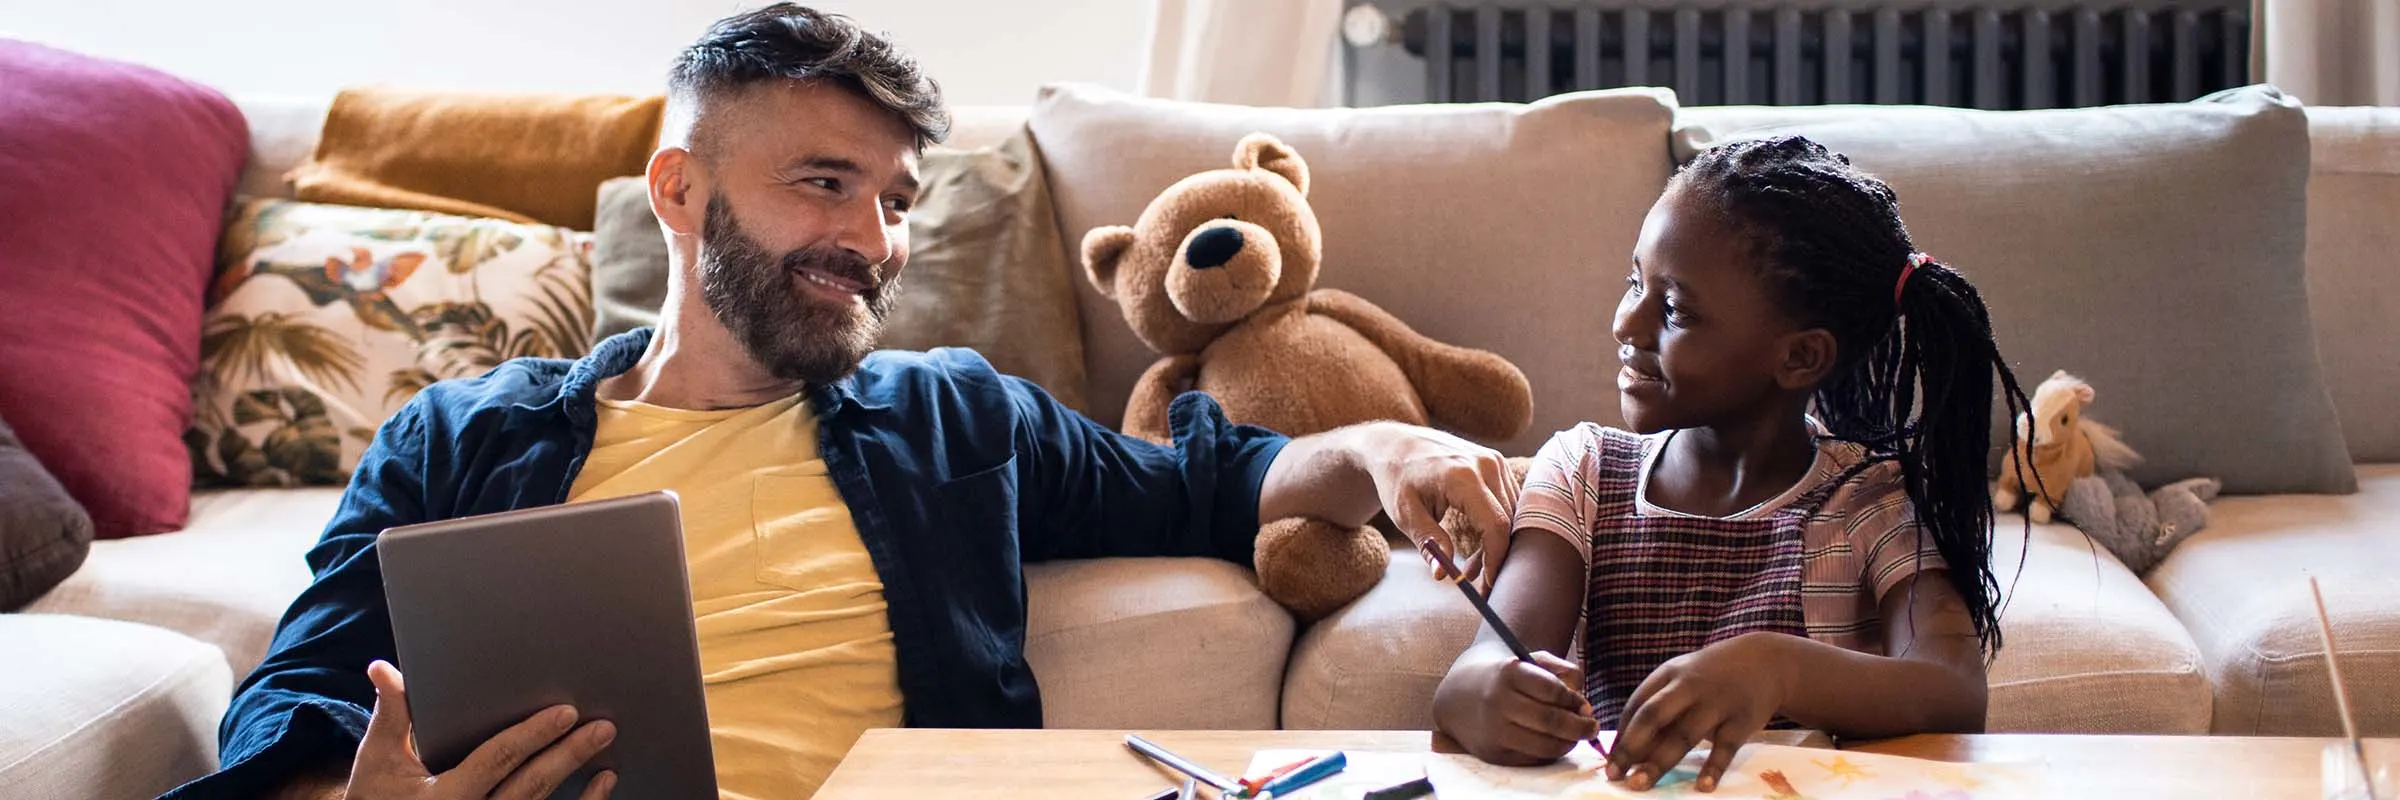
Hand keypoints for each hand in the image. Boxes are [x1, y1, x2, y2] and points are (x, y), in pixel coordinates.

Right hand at [346, 660, 618, 799]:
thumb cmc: (379, 797)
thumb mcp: (379, 759)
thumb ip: (392, 714)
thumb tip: (384, 669)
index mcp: (443, 797)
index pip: (495, 761)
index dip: (531, 736)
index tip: (565, 713)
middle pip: (529, 785)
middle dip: (567, 755)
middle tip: (602, 727)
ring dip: (579, 781)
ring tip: (606, 751)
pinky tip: (603, 783)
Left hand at [1361, 423, 1516, 586]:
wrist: (1397, 444)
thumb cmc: (1397, 479)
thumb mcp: (1405, 515)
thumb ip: (1429, 543)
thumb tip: (1443, 574)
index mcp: (1463, 476)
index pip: (1496, 525)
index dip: (1495, 559)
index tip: (1487, 585)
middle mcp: (1486, 465)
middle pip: (1508, 522)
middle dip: (1495, 557)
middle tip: (1474, 581)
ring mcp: (1495, 461)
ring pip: (1511, 514)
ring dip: (1495, 544)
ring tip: (1468, 565)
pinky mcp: (1497, 463)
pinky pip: (1508, 502)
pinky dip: (1496, 527)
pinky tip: (1476, 543)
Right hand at [1433, 648, 1597, 765]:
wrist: (1458, 697)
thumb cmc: (1504, 677)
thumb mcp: (1529, 660)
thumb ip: (1561, 669)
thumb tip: (1583, 701)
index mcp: (1508, 672)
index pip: (1552, 689)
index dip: (1574, 699)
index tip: (1583, 704)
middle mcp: (1498, 700)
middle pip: (1551, 720)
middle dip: (1579, 726)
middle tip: (1592, 726)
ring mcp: (1494, 729)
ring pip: (1544, 744)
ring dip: (1568, 743)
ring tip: (1576, 736)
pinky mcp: (1493, 752)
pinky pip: (1532, 758)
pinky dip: (1550, 753)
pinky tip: (1555, 743)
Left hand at [1605, 633, 1793, 792]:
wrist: (1766, 661)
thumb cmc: (1712, 677)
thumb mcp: (1683, 680)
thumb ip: (1659, 708)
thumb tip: (1629, 748)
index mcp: (1668, 674)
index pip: (1636, 705)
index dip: (1621, 734)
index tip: (1610, 762)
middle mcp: (1689, 686)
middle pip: (1653, 717)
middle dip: (1630, 747)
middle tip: (1614, 775)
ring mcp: (1716, 702)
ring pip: (1683, 734)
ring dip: (1658, 762)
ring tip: (1639, 784)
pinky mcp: (1742, 720)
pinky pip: (1725, 747)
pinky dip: (1713, 767)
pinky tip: (1701, 787)